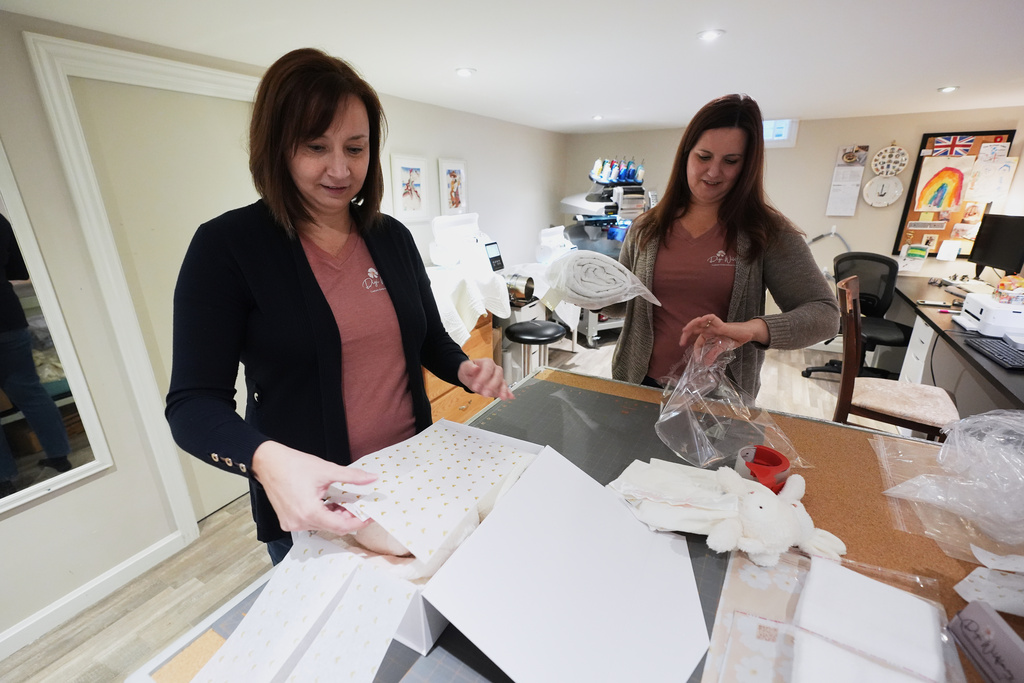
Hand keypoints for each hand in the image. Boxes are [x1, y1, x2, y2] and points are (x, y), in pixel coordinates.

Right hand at [251, 441, 377, 534]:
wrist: (267, 462)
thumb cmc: (293, 465)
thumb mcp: (327, 470)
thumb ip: (352, 476)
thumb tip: (372, 478)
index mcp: (309, 512)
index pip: (341, 526)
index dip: (359, 522)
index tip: (370, 516)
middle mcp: (299, 523)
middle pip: (332, 528)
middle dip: (348, 518)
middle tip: (359, 505)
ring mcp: (292, 524)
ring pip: (322, 526)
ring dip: (335, 516)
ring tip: (343, 501)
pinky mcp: (288, 521)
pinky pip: (311, 523)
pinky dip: (323, 515)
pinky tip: (329, 503)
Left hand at [458, 358, 514, 399]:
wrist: (470, 376)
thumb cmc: (468, 370)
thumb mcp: (465, 367)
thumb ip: (469, 367)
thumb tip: (475, 368)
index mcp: (487, 362)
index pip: (487, 368)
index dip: (483, 377)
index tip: (476, 386)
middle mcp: (495, 369)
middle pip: (497, 375)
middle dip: (492, 386)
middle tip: (484, 394)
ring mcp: (498, 377)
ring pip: (502, 382)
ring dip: (502, 390)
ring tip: (502, 397)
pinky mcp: (499, 385)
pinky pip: (505, 388)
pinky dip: (508, 392)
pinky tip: (510, 396)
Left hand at [679, 314, 768, 363]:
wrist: (747, 334)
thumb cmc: (735, 338)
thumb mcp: (722, 348)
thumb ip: (713, 354)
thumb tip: (706, 364)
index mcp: (710, 335)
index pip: (698, 340)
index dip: (696, 349)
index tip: (696, 359)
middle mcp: (710, 329)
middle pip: (695, 328)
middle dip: (686, 334)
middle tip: (681, 342)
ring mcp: (715, 326)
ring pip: (700, 321)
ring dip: (692, 324)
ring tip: (685, 330)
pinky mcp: (721, 324)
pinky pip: (712, 318)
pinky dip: (705, 318)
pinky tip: (700, 321)